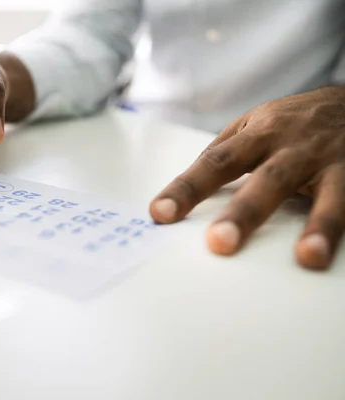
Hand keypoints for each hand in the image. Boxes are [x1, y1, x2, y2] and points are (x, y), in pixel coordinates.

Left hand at [149, 86, 344, 269]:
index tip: (160, 213)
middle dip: (244, 213)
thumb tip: (183, 188)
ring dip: (319, 225)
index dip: (187, 189)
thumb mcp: (256, 124)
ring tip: (309, 257)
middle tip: (220, 242)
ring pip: (327, 194)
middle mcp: (294, 146)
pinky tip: (336, 251)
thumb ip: (224, 153)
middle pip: (267, 179)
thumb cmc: (296, 120)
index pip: (215, 163)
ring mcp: (332, 163)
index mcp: (259, 134)